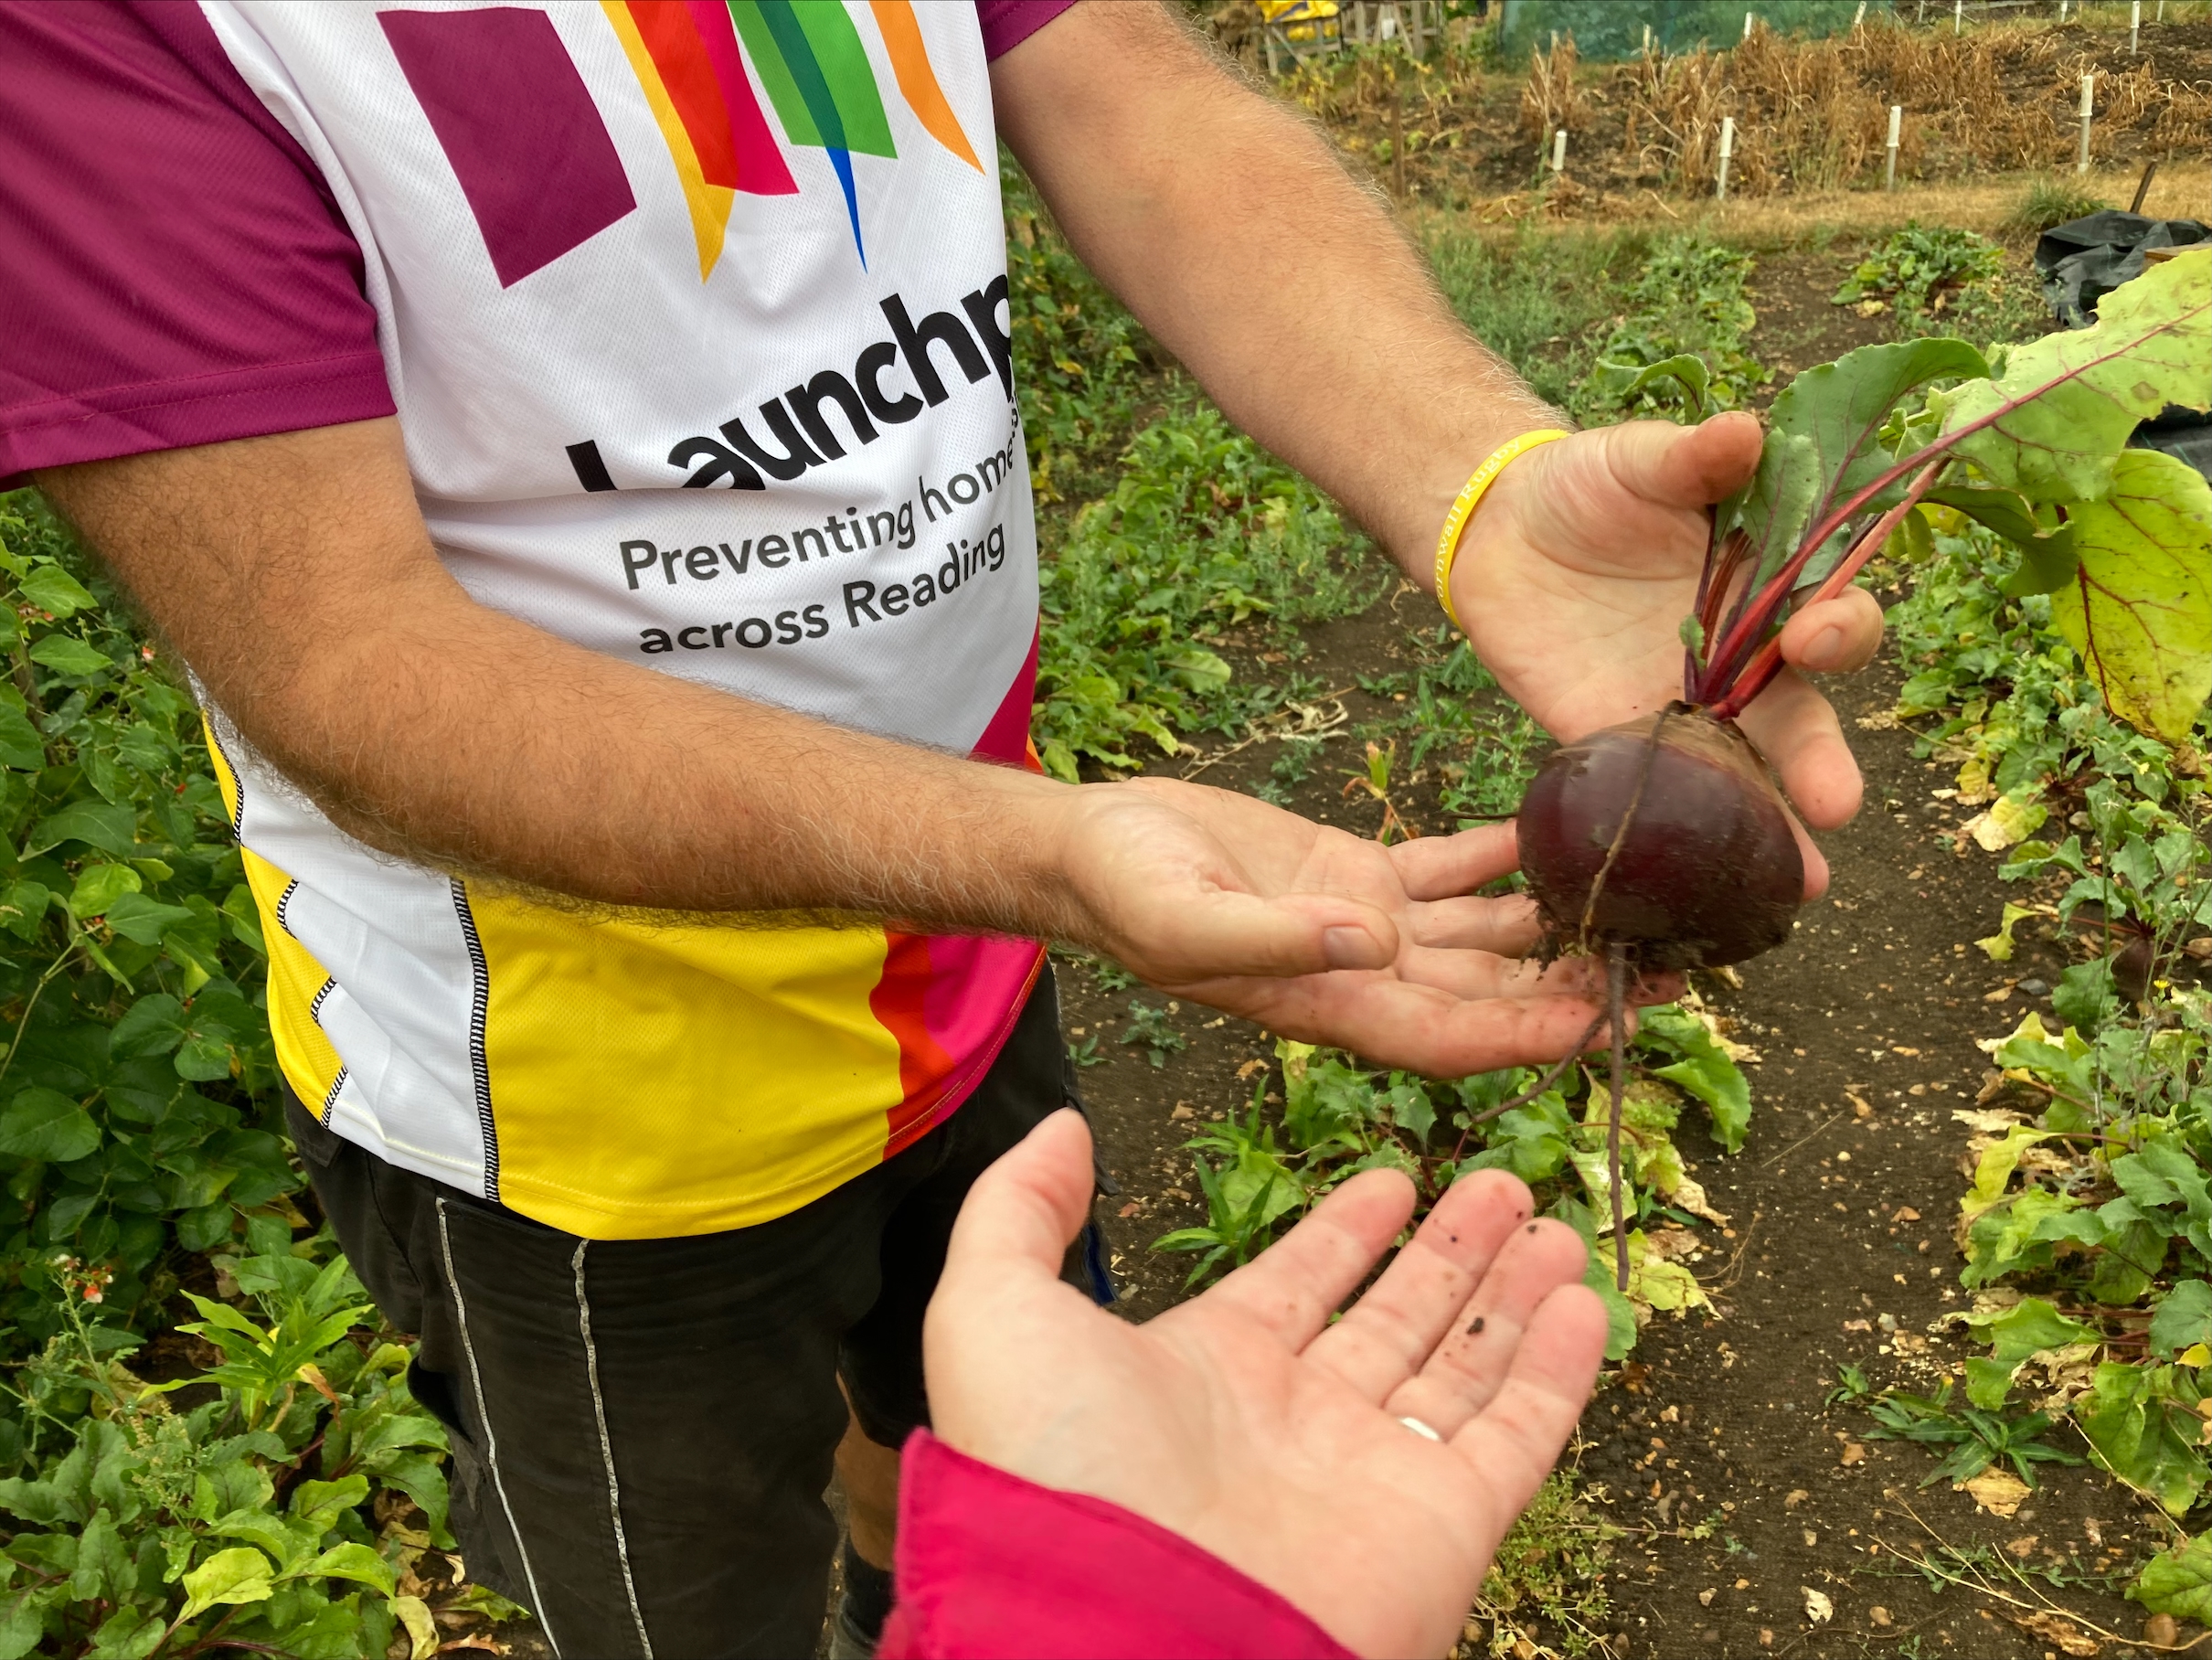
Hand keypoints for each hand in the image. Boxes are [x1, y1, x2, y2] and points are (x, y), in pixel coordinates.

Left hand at [926, 1109, 1608, 1658]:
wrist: (1119, 1628)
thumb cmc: (1052, 1468)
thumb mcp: (995, 1310)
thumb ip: (1021, 1212)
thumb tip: (1063, 1131)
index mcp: (1205, 1372)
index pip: (1294, 1285)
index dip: (1341, 1231)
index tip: (1391, 1178)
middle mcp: (1296, 1422)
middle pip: (1393, 1318)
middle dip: (1448, 1251)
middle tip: (1502, 1184)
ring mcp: (1374, 1474)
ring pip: (1463, 1366)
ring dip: (1511, 1294)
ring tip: (1555, 1225)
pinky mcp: (1444, 1525)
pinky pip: (1517, 1435)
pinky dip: (1557, 1370)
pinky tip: (1583, 1300)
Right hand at [1057, 775, 1672, 1075]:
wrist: (1090, 848)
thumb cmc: (1124, 892)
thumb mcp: (1185, 919)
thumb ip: (1274, 937)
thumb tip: (1371, 943)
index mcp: (1330, 1008)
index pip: (1453, 1037)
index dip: (1530, 1034)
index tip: (1607, 1019)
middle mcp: (1365, 977)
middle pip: (1492, 995)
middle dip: (1575, 987)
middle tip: (1670, 965)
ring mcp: (1367, 927)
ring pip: (1486, 936)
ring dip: (1559, 924)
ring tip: (1645, 900)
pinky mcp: (1359, 873)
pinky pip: (1453, 871)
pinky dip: (1505, 855)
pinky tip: (1560, 824)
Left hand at [1448, 413, 1884, 895]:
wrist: (1500, 526)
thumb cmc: (1589, 482)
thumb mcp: (1638, 457)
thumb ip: (1691, 457)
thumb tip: (1746, 431)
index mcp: (1771, 593)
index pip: (1833, 622)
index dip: (1839, 632)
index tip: (1817, 637)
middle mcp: (1742, 666)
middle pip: (1800, 725)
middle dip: (1822, 766)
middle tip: (1838, 806)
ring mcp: (1680, 713)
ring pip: (1739, 781)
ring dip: (1771, 830)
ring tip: (1802, 883)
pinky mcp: (1613, 741)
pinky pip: (1648, 795)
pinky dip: (1669, 830)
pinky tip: (1688, 879)